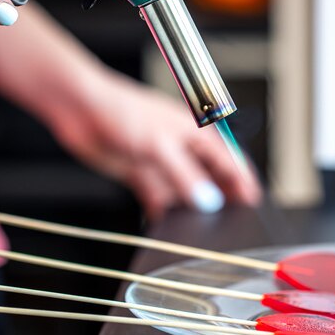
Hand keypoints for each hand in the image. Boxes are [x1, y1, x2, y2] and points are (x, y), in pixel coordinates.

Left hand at [47, 71, 261, 218]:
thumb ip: (186, 175)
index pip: (230, 161)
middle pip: (210, 179)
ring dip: (190, 207)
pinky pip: (159, 197)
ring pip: (185, 191)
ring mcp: (163, 162)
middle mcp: (183, 149)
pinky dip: (164, 210)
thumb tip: (207, 200)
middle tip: (227, 222)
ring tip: (197, 226)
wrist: (81, 108)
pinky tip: (166, 222)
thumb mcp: (161, 146)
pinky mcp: (142, 173)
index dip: (243, 182)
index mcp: (196, 134)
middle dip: (219, 199)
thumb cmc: (123, 109)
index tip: (253, 203)